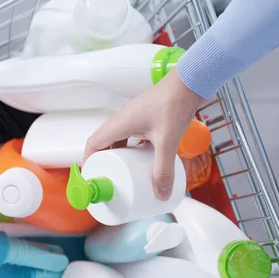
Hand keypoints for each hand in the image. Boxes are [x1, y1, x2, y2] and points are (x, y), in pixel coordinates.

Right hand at [84, 70, 204, 199]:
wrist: (189, 83)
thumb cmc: (174, 105)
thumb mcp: (167, 142)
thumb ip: (164, 169)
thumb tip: (161, 194)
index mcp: (119, 123)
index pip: (94, 144)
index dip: (89, 162)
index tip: (94, 177)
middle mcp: (123, 119)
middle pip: (105, 143)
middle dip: (105, 162)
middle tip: (111, 179)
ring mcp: (135, 117)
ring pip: (120, 139)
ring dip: (120, 155)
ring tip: (127, 173)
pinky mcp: (147, 117)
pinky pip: (133, 135)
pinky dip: (134, 148)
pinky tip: (145, 159)